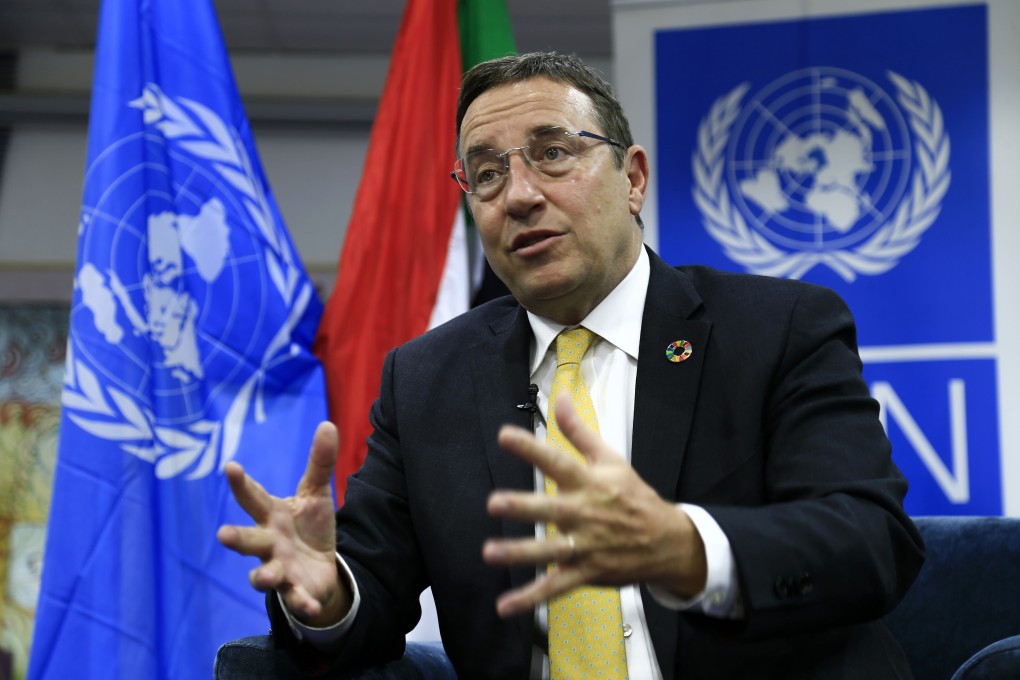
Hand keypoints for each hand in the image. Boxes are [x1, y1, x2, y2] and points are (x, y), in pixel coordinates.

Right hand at [217, 421, 351, 626]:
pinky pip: (297, 600)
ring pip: (264, 575)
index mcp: (272, 516)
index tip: (230, 466)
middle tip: (223, 534)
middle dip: (237, 538)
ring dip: (264, 577)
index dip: (241, 483)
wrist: (319, 569)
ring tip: (266, 577)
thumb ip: (319, 462)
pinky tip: (311, 606)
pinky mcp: (296, 592)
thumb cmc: (308, 527)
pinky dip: (303, 604)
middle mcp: (269, 544)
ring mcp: (279, 570)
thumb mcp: (316, 493)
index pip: (253, 498)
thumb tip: (327, 424)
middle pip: (249, 540)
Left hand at [482, 397, 706, 617]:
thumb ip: (579, 431)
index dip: (531, 448)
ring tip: (490, 553)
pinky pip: (555, 587)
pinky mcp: (586, 572)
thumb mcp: (610, 459)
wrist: (667, 541)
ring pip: (549, 550)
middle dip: (523, 506)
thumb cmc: (633, 496)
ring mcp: (585, 546)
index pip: (557, 461)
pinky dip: (530, 599)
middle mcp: (584, 513)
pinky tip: (504, 607)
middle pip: (550, 509)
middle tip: (495, 503)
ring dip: (520, 552)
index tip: (504, 435)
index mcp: (589, 483)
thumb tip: (560, 397)